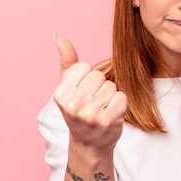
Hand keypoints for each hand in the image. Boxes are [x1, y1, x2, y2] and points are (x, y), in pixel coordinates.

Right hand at [52, 34, 126, 155]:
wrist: (89, 144)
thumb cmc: (79, 111)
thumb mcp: (68, 87)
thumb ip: (67, 61)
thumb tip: (59, 36)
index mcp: (60, 93)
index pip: (85, 67)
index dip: (87, 78)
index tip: (83, 93)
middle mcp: (72, 104)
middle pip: (99, 76)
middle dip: (100, 87)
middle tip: (93, 103)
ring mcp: (90, 114)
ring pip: (111, 86)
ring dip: (110, 96)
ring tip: (101, 109)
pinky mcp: (107, 120)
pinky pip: (121, 97)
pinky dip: (119, 104)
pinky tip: (110, 114)